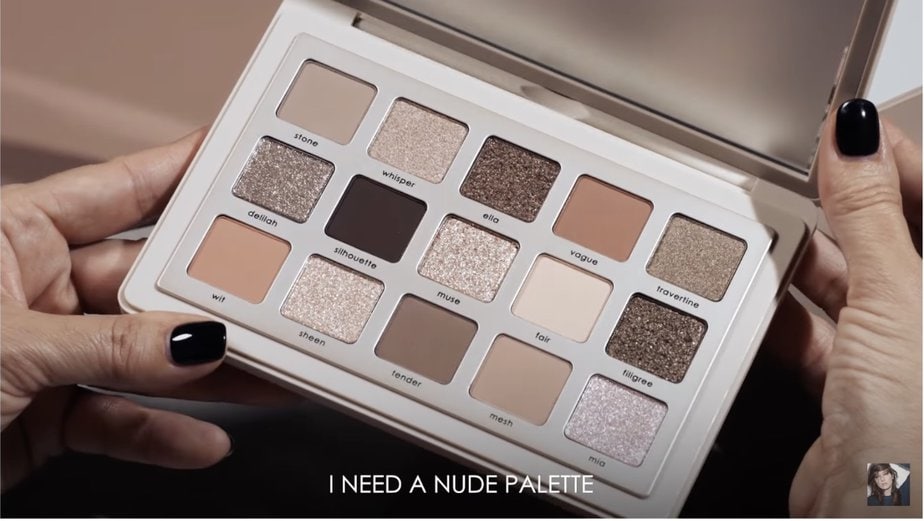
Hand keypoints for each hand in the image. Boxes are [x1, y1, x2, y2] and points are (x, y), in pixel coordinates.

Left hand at [1, 130, 295, 492]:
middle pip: (147, 285)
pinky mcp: (49, 416)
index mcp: (13, 235)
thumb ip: (112, 347)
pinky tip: (202, 441)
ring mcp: (47, 355)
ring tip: (267, 377)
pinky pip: (120, 421)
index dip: (181, 175)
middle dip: (210, 301)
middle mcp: (35, 288)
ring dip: (205, 378)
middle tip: (271, 302)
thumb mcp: (7, 347)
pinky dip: (161, 436)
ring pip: (145, 358)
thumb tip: (195, 341)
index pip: (118, 191)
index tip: (238, 169)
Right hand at [765, 100, 920, 515]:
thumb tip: (855, 138)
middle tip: (796, 173)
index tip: (845, 127)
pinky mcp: (847, 386)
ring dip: (804, 262)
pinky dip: (781, 313)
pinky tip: (756, 293)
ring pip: (845, 286)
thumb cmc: (918, 418)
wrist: (874, 509)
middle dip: (841, 208)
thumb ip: (869, 214)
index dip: (891, 159)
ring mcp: (892, 353)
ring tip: (766, 229)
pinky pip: (812, 331)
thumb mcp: (893, 294)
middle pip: (887, 239)